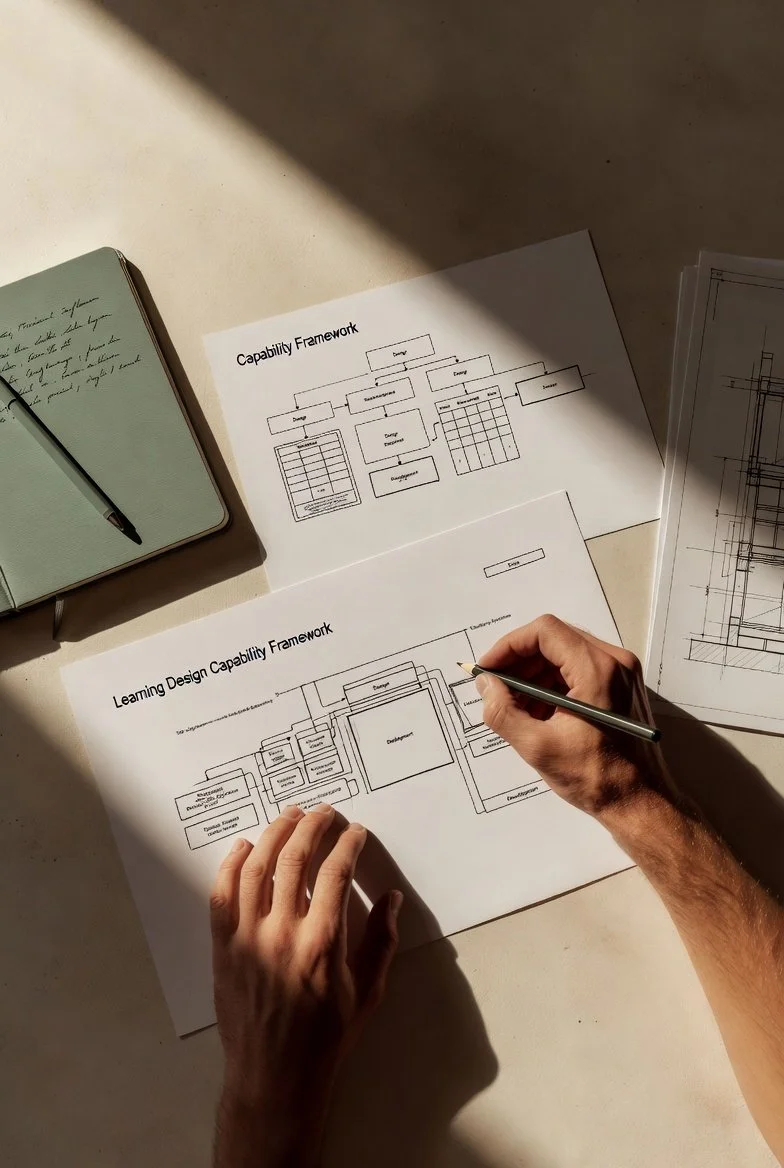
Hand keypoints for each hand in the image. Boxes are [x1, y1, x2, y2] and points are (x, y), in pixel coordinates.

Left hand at [210, 803, 400, 1167]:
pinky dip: (231, 865)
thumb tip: (392, 899)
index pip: (336, 872)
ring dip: (273, 834)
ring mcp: (248, 938)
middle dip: (312, 826)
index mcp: (323, 943)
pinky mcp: (223, 947)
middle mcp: (283, 933)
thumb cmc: (326, 1038)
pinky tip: (245, 848)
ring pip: (255, 868)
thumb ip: (381, 941)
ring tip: (288, 817)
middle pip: (295, 859)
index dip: (348, 844)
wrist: (275, 1077)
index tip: (355, 832)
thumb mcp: (368, 992)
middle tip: (323, 813)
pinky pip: (221, 895)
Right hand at [476, 614, 670, 817]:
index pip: (544, 632)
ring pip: (564, 654)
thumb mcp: (538, 747)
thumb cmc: (597, 778)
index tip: (489, 669)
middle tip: (496, 689)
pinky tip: (538, 714)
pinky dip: (552, 684)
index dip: (509, 645)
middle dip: (519, 662)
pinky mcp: (621, 687)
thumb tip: (485, 684)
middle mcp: (615, 662)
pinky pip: (578, 670)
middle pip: (554, 640)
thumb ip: (503, 711)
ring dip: (534, 675)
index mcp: (598, 670)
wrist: (641, 804)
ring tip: (515, 708)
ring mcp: (621, 673)